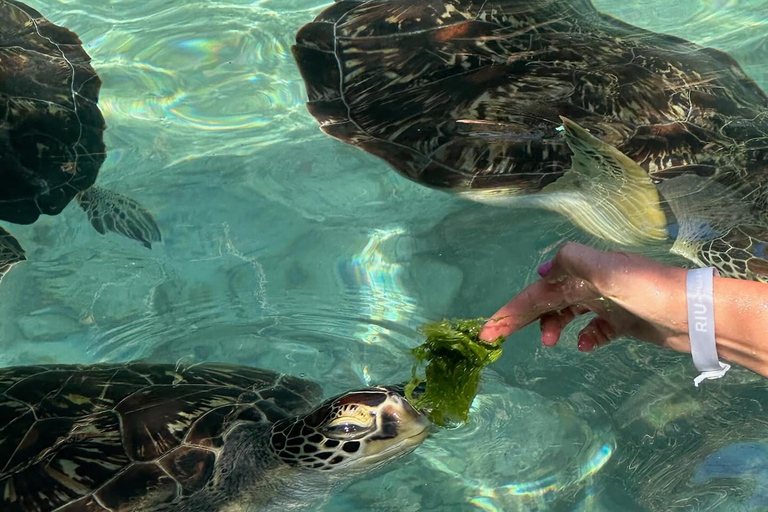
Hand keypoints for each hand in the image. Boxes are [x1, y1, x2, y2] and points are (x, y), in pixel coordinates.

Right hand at [479, 243, 691, 352]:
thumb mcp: (607, 269)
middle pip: (547, 302)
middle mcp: (591, 284)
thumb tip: (541, 273)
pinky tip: (586, 346)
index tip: (489, 329)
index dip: (513, 309)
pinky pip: (593, 330)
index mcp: (583, 271)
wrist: (694, 315)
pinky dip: (585, 337)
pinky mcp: (622, 322)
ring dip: (552, 327)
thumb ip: (570, 262)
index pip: (538, 291)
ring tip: (550, 344)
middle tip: (495, 337)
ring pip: (567, 315)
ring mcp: (607, 303)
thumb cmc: (649, 291)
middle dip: (522, 318)